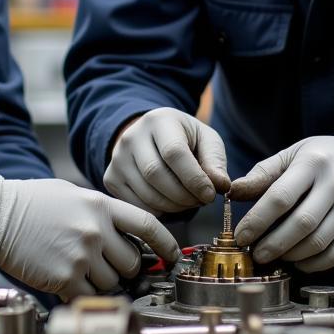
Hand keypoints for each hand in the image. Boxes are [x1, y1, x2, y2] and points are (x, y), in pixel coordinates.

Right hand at [0, 177, 181, 299]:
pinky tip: (69, 281)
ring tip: (79, 267)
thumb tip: (127, 235)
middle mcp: (95, 230)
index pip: (147, 225)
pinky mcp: (64, 278)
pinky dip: (84, 295)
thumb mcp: (73, 195)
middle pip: (131, 262)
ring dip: (102, 282)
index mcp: (101, 206)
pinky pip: (89, 296)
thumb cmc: (32, 204)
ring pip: (112, 282)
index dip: (166, 243)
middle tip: (104, 262)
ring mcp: (81, 255)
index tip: (172, 255)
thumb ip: (102, 213)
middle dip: (123, 267)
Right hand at [104, 107, 229, 213]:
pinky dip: (158, 212)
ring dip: (174, 207)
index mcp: (158, 121)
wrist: (151, 137)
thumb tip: (222, 186)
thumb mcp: (206, 140)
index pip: (174, 152)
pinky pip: (136, 205)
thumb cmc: (184, 139)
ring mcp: (117, 158)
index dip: (194, 178)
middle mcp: (131, 137)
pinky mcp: (111, 178)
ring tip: (189, 201)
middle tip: (201, 201)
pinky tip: (171, 203)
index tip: (211, 194)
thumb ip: (215, 161)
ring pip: (146, 194)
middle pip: (156, 175)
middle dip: (185, 196)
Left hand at [229, 130, 333, 271]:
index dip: (257, 220)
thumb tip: (233, 191)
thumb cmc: (321, 159)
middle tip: (256, 254)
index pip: (281, 196)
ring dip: (291, 256)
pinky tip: (298, 261)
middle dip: (273, 244)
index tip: (241, 236)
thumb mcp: (292, 155)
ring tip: (274, 256)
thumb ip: (262, 174)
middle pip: (301, 223)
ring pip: (319, 242)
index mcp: (313, 162)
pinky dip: (314, 264)